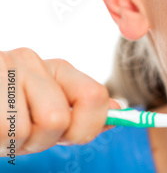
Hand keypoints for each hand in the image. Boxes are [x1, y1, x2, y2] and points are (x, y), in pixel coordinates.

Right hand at [0, 48, 116, 155]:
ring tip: (3, 129)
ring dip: (15, 144)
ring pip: (27, 130)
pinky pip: (3, 133)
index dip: (87, 126)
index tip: (69, 135)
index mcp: (58, 68)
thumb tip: (117, 111)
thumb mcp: (47, 109)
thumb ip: (81, 109)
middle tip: (24, 135)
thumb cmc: (8, 109)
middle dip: (42, 141)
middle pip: (59, 120)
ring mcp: (2, 69)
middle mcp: (32, 61)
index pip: (95, 96)